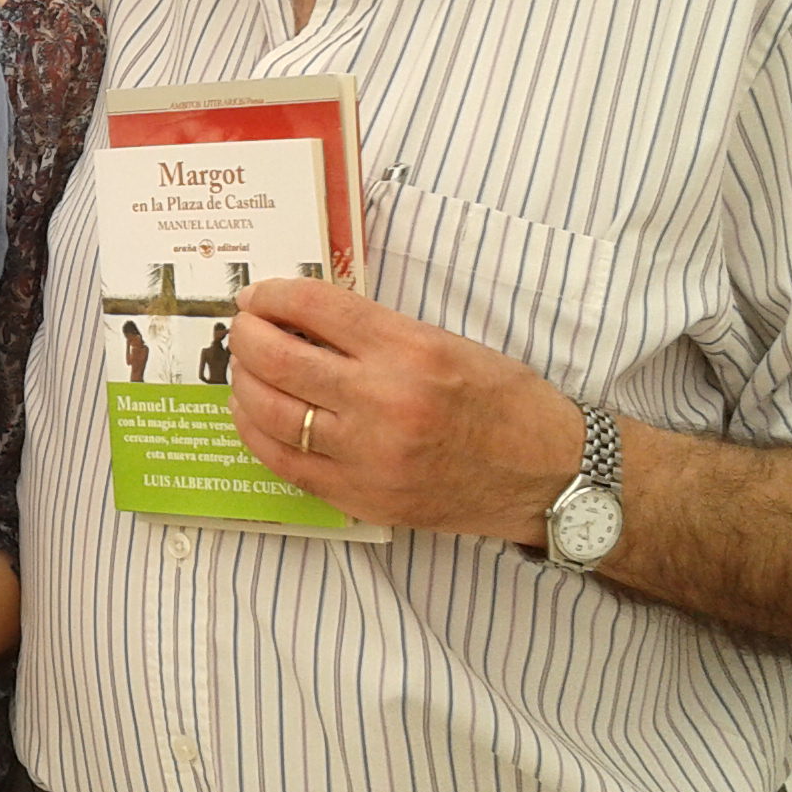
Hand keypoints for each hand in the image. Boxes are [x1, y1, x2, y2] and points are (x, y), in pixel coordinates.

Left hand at [224, 277, 584, 542]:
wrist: (548, 474)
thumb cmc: (504, 403)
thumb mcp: (446, 343)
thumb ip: (376, 332)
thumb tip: (304, 320)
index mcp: (411, 351)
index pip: (317, 309)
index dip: (274, 296)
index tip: (258, 295)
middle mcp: (385, 401)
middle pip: (280, 358)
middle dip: (247, 335)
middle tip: (243, 326)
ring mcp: (370, 455)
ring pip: (272, 412)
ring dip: (243, 382)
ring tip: (244, 368)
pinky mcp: (362, 496)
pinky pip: (286, 463)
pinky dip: (256, 434)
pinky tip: (252, 414)